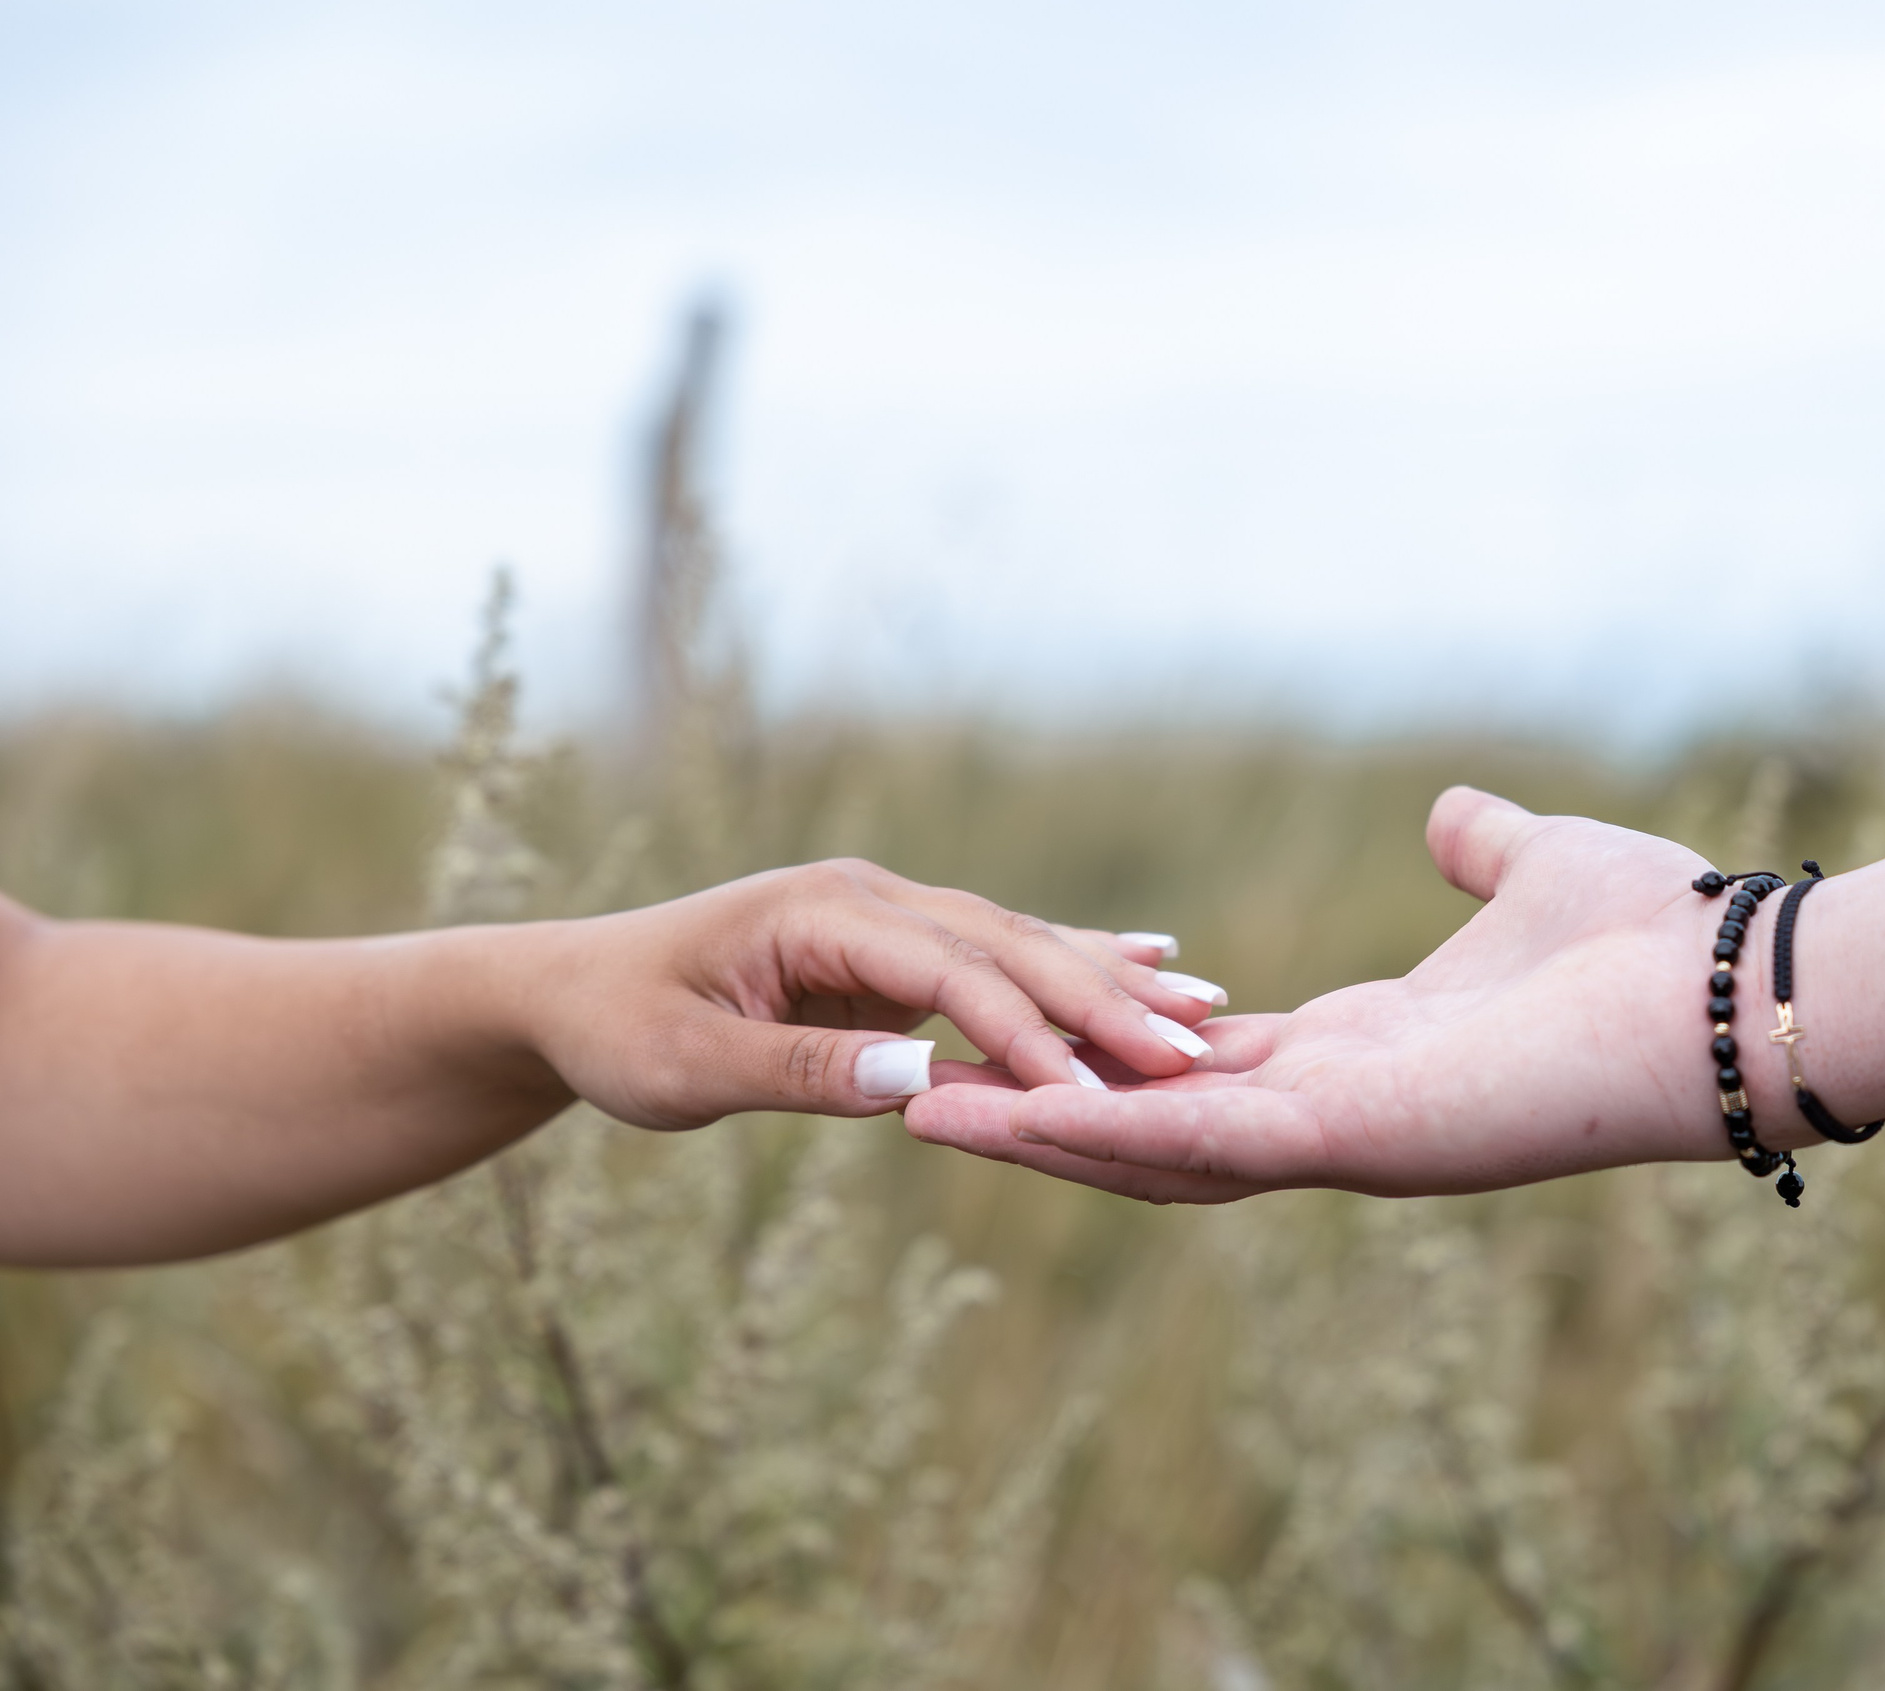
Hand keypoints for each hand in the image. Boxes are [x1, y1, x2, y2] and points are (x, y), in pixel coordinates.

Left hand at [518, 861, 1219, 1129]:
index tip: (1098, 1092)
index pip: (951, 972)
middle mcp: (869, 897)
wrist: (575, 991)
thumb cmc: (621, 1031)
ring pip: (1018, 943)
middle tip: (1194, 1049)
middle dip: (1102, 998)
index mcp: (822, 913)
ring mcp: (888, 914)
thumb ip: (805, 1070)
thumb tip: (920, 1086)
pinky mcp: (895, 946)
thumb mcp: (691, 1067)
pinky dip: (1073, 966)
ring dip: (1108, 980)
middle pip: (1008, 944)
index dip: (1028, 1033)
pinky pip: (999, 957)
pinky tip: (1148, 963)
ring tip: (1204, 1009)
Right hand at [904, 788, 1759, 1200]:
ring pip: (1154, 1151)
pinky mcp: (1355, 1136)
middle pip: (1156, 1126)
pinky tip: (994, 1113)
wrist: (1735, 994)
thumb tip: (1454, 817)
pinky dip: (1091, 1131)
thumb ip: (1482, 847)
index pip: (1210, 1070)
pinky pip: (1197, 1144)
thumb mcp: (1538, 865)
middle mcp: (1344, 1113)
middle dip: (1041, 1117)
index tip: (1021, 1040)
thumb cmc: (1659, 942)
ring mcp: (1344, 1137)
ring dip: (1036, 1137)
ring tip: (916, 1114)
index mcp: (1372, 1053)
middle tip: (919, 1100)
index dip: (1112, 1057)